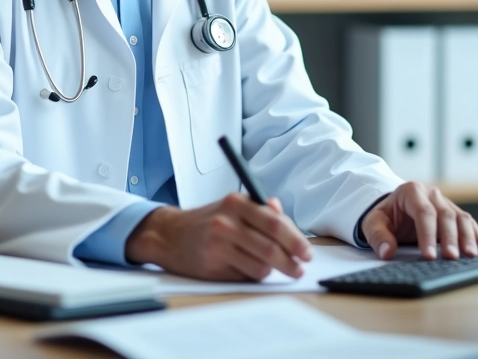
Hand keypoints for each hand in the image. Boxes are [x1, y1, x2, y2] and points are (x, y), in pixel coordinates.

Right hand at [124, 193, 312, 280]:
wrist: (170, 235)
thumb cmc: (207, 221)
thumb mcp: (233, 206)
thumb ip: (260, 209)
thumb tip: (281, 212)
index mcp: (236, 202)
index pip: (274, 223)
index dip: (295, 240)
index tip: (307, 253)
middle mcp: (226, 222)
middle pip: (270, 247)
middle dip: (290, 261)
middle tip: (299, 269)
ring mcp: (217, 244)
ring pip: (260, 266)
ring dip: (270, 270)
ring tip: (268, 266)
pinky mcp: (211, 265)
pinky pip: (244, 276)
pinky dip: (251, 275)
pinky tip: (244, 267)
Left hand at [360, 182, 477, 260]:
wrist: (393, 209)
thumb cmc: (385, 216)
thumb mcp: (373, 223)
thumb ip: (378, 236)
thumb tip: (387, 252)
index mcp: (412, 191)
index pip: (423, 213)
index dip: (427, 235)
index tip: (428, 256)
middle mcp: (431, 194)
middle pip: (445, 215)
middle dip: (450, 238)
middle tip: (451, 258)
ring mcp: (445, 202)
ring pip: (461, 217)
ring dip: (468, 237)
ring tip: (471, 255)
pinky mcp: (454, 213)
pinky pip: (469, 222)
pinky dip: (477, 235)